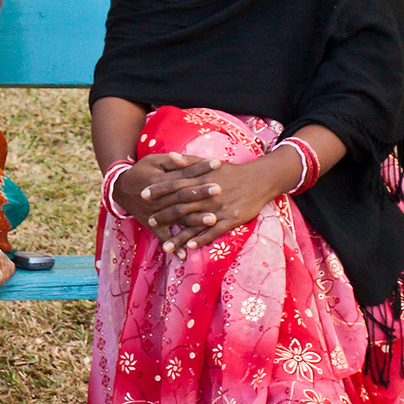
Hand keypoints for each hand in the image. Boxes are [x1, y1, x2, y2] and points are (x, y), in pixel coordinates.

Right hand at [114, 152, 221, 246]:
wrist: (119, 189)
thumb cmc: (141, 171)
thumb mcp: (153, 161)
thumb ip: (172, 162)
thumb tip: (187, 158)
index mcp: (157, 180)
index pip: (182, 174)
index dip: (199, 168)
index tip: (217, 163)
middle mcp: (156, 199)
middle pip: (181, 196)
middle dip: (200, 193)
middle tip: (219, 189)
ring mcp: (155, 214)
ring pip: (177, 217)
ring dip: (194, 220)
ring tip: (213, 219)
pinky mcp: (152, 226)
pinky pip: (164, 238)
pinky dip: (174, 247)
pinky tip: (186, 255)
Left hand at [140, 149, 301, 256]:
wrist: (261, 179)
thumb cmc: (232, 172)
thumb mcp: (210, 164)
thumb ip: (188, 162)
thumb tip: (169, 155)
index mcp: (201, 180)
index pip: (175, 185)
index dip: (159, 190)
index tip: (142, 194)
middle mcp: (208, 195)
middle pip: (182, 206)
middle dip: (164, 214)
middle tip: (149, 221)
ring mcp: (220, 209)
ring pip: (196, 224)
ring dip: (180, 236)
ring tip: (166, 247)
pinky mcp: (232, 219)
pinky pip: (214, 231)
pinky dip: (202, 239)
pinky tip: (190, 247)